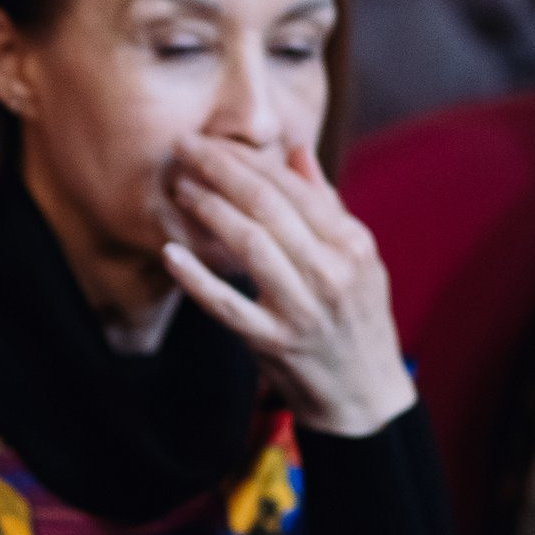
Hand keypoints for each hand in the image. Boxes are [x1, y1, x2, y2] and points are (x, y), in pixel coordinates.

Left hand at [159, 139, 416, 436]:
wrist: (365, 394)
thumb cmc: (355, 316)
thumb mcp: (357, 257)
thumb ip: (325, 204)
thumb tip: (296, 150)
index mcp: (352, 245)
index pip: (294, 188)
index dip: (249, 159)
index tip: (214, 140)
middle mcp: (331, 272)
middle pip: (269, 208)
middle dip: (222, 170)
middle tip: (186, 147)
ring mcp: (302, 309)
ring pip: (251, 246)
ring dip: (210, 210)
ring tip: (180, 187)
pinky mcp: (273, 342)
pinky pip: (227, 305)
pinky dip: (196, 279)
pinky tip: (169, 253)